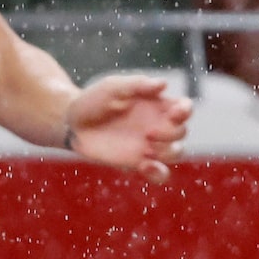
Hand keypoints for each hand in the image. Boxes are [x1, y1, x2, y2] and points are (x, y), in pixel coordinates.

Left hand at [65, 72, 191, 180]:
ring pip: (177, 153)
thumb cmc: (93, 100)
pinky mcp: (138, 163)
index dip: (186, 111)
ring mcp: (150, 146)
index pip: (184, 108)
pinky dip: (159, 173)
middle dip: (171, 134)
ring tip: (146, 148)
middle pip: (182, 132)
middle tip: (148, 133)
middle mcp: (158, 125)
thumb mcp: (113, 87)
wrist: (72, 123)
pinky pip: (160, 174)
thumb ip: (138, 84)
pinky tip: (144, 166)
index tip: (174, 113)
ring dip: (168, 152)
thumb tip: (164, 84)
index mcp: (157, 106)